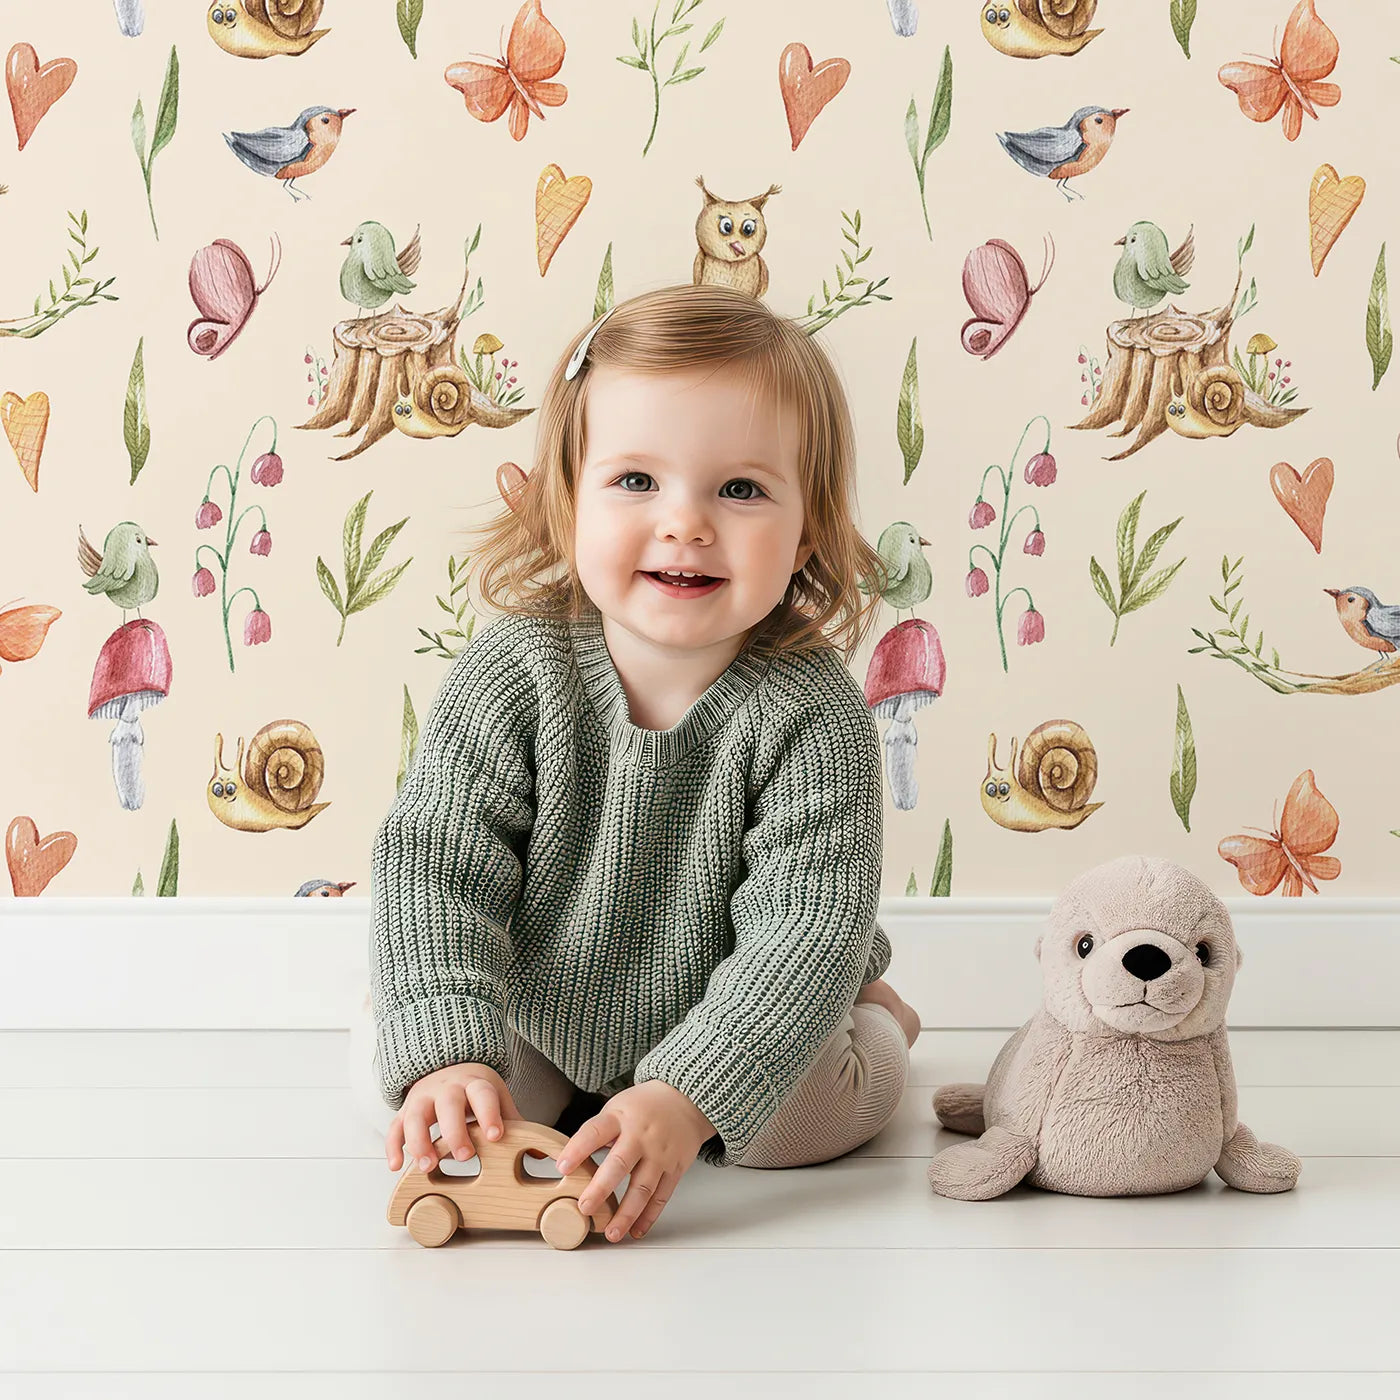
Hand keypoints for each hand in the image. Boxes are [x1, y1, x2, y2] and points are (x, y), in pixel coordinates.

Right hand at [385, 1061, 530, 1172]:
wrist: (447, 1066)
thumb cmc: (476, 1091)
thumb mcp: (497, 1099)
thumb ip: (514, 1124)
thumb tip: (544, 1155)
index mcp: (475, 1083)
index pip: (483, 1094)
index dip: (489, 1113)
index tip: (496, 1135)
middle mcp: (447, 1088)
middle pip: (448, 1104)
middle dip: (455, 1130)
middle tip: (465, 1157)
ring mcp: (423, 1097)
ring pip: (416, 1115)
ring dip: (420, 1141)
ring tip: (428, 1167)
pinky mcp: (405, 1110)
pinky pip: (394, 1126)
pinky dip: (394, 1146)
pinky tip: (397, 1166)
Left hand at [556, 1080, 715, 1243]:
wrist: (685, 1099)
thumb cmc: (644, 1107)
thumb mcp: (617, 1108)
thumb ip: (598, 1134)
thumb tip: (570, 1162)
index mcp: (620, 1118)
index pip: (595, 1133)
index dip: (578, 1149)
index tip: (562, 1167)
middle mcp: (641, 1136)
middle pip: (620, 1164)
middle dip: (601, 1188)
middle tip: (585, 1208)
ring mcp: (660, 1154)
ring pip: (643, 1187)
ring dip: (626, 1213)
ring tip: (611, 1233)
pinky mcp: (675, 1168)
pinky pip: (661, 1196)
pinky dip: (649, 1216)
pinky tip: (636, 1230)